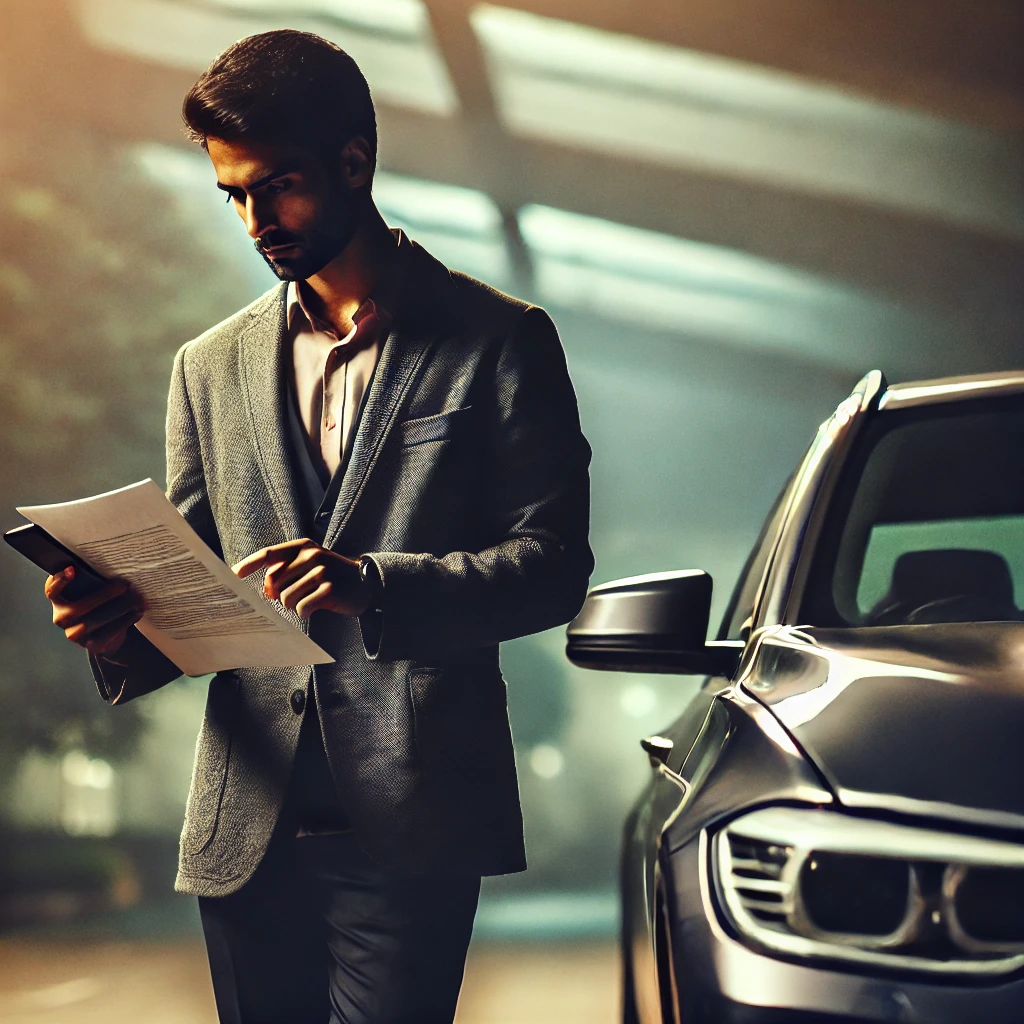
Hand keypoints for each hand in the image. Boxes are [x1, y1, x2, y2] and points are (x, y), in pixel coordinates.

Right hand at [45, 567, 144, 657]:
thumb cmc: (101, 605)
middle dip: (104, 595)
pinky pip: (108, 633)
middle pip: (79, 607)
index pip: (52, 591)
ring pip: (95, 621)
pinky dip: (125, 620)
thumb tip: (110, 566)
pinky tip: (137, 611)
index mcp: (59, 602)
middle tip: (124, 585)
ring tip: (136, 599)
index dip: (58, 582)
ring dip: (119, 608)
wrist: (110, 634)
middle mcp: (63, 619)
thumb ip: (93, 581)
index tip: (72, 570)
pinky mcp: (92, 646)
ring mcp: (75, 635)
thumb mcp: (93, 592)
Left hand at [232, 539, 370, 618]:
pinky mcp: (328, 589)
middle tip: (296, 596)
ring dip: (294, 605)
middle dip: (279, 595)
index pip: (270, 554)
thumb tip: (266, 590)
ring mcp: (321, 572)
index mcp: (304, 546)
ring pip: (286, 597)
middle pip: (275, 582)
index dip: (250, 564)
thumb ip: (288, 571)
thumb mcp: (311, 565)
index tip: (233, 574)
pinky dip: (305, 612)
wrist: (366, 584)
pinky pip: (302, 607)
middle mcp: (311, 555)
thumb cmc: (333, 577)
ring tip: (309, 600)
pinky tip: (316, 607)